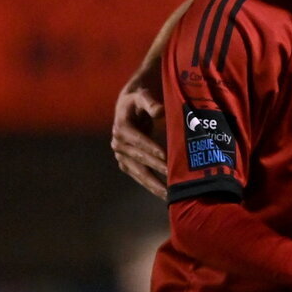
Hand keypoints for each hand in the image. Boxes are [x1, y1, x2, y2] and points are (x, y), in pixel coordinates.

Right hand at [111, 84, 167, 198]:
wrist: (127, 107)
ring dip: (153, 184)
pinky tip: (164, 194)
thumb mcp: (143, 96)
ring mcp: (121, 155)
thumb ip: (150, 103)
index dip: (151, 148)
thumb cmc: (138, 100)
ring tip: (169, 195)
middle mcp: (118, 143)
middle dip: (157, 168)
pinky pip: (138, 176)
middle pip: (140, 159)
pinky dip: (150, 185)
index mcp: (122, 127)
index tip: (165, 156)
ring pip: (138, 172)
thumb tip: (159, 111)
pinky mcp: (125, 163)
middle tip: (173, 179)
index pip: (138, 140)